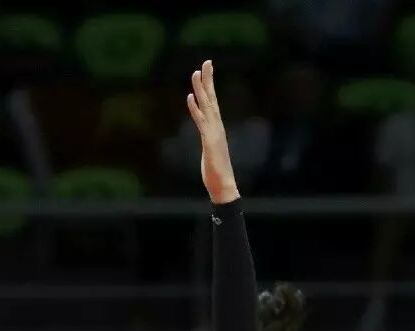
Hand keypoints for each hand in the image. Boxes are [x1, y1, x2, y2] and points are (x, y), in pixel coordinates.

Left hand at [186, 60, 239, 204]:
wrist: (223, 185)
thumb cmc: (216, 171)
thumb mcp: (209, 152)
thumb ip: (208, 141)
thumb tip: (206, 137)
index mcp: (216, 127)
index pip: (212, 102)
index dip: (209, 86)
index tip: (206, 70)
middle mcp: (217, 126)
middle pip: (211, 98)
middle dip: (208, 80)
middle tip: (206, 62)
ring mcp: (214, 132)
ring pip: (207, 106)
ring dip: (201, 89)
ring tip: (196, 72)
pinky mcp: (210, 141)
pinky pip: (201, 121)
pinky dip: (196, 108)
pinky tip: (191, 97)